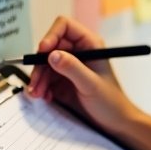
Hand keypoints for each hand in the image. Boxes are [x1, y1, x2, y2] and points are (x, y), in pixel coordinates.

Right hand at [26, 17, 135, 133]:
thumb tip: (51, 54)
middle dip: (40, 64)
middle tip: (34, 83)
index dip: (51, 35)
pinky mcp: (64, 81)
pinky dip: (42, 87)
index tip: (42, 51)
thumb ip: (72, 68)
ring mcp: (70, 66)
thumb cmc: (110, 102)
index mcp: (89, 44)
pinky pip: (47, 78)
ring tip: (36, 94)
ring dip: (38, 78)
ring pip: (45, 64)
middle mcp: (78, 52)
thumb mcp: (90, 84)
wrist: (115, 123)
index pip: (65, 26)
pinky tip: (44, 97)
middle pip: (50, 47)